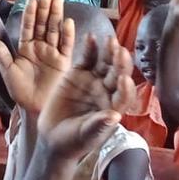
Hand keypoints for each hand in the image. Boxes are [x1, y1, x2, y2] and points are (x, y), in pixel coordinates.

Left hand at [0, 0, 72, 114]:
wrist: (32, 107)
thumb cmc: (18, 89)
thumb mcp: (7, 69)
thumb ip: (0, 52)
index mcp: (25, 47)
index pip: (28, 26)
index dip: (30, 13)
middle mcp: (40, 47)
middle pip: (43, 24)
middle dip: (45, 8)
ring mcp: (52, 53)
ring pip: (55, 30)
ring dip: (57, 15)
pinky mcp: (63, 62)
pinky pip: (66, 46)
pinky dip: (67, 34)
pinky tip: (67, 21)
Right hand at [36, 32, 137, 162]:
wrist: (53, 138)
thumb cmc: (74, 141)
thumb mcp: (87, 135)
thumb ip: (99, 124)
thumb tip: (115, 116)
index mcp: (114, 108)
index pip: (124, 96)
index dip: (125, 88)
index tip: (124, 80)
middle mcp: (107, 92)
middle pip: (117, 75)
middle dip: (120, 64)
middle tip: (121, 52)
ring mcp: (94, 81)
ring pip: (104, 64)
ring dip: (109, 52)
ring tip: (110, 40)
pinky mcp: (79, 73)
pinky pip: (86, 59)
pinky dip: (89, 49)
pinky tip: (91, 38)